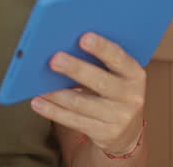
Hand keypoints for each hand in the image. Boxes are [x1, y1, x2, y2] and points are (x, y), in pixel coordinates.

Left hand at [30, 33, 145, 154]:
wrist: (127, 130)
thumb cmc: (114, 91)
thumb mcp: (116, 75)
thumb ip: (98, 62)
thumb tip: (63, 46)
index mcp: (134, 74)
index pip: (119, 58)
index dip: (102, 48)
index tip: (83, 37)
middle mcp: (131, 96)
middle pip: (100, 82)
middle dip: (76, 69)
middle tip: (54, 60)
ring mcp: (119, 117)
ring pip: (82, 104)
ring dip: (57, 94)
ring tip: (38, 85)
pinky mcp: (105, 134)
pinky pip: (74, 121)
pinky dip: (53, 111)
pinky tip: (38, 102)